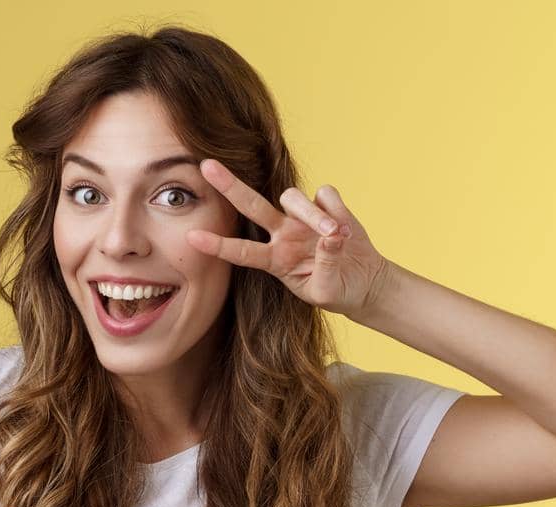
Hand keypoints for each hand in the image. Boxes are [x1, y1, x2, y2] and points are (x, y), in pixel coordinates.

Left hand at [185, 158, 393, 321]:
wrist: (363, 281)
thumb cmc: (337, 290)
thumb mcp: (327, 291)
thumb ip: (326, 266)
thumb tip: (330, 237)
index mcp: (275, 261)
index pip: (242, 252)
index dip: (218, 245)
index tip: (191, 237)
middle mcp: (282, 234)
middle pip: (251, 205)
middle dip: (229, 186)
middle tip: (206, 166)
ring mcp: (302, 217)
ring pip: (293, 197)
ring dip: (313, 214)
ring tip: (336, 234)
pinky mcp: (326, 204)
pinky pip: (325, 193)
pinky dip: (336, 208)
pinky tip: (345, 228)